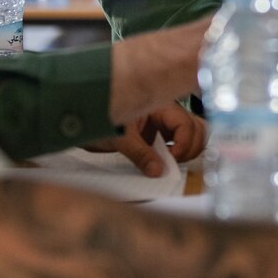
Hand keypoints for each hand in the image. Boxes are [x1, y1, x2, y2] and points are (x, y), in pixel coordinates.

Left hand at [86, 105, 206, 177]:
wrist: (80, 118)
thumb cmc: (98, 117)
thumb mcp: (119, 137)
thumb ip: (140, 153)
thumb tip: (158, 171)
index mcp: (159, 106)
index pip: (185, 123)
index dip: (183, 143)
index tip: (171, 159)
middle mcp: (165, 114)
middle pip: (196, 128)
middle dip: (191, 147)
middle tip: (174, 163)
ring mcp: (163, 125)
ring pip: (192, 135)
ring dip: (187, 151)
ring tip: (173, 164)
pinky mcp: (158, 136)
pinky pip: (178, 143)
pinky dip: (179, 154)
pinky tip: (168, 164)